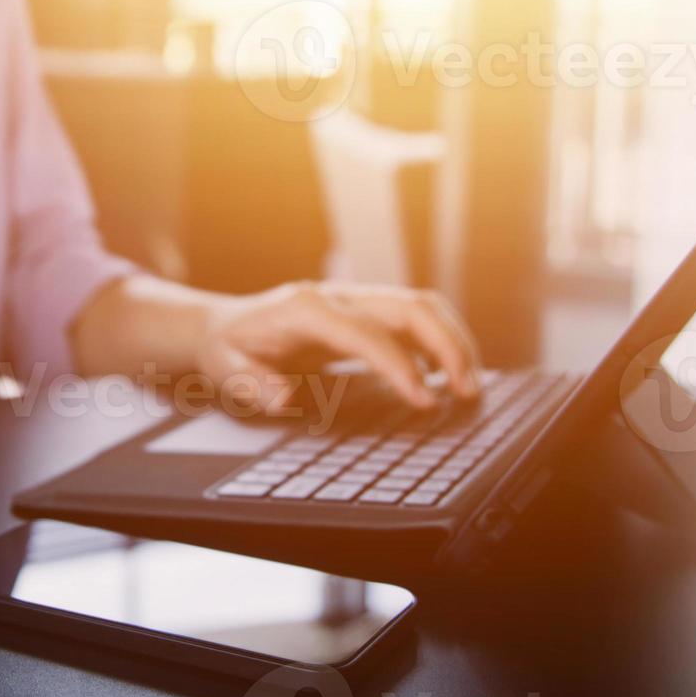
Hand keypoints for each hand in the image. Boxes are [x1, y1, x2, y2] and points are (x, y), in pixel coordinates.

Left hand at [197, 281, 482, 415]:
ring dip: (454, 341)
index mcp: (306, 309)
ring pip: (422, 306)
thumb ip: (251, 384)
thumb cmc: (230, 349)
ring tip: (470, 384)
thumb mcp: (225, 369)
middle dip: (448, 346)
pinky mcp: (368, 310)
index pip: (369, 334)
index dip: (402, 366)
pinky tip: (450, 373)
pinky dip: (442, 340)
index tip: (426, 400)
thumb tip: (281, 396)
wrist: (225, 324)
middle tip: (468, 391)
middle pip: (410, 307)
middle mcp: (339, 296)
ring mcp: (357, 298)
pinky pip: (416, 317)